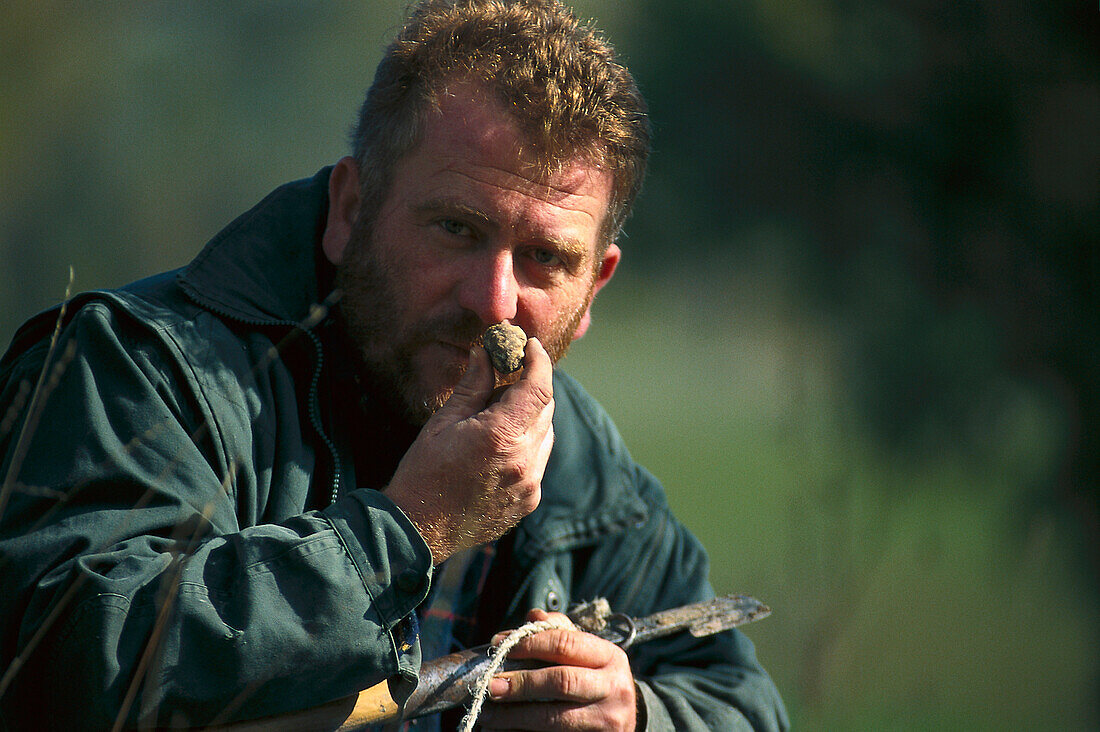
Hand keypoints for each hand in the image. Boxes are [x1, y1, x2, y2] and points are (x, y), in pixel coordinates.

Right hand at [384, 338, 554, 563]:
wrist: (418, 529)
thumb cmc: (424, 472)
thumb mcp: (444, 422)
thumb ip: (473, 386)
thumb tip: (487, 354)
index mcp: (500, 436)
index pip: (539, 387)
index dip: (539, 362)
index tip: (532, 346)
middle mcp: (524, 460)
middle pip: (546, 408)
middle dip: (531, 387)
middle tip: (508, 376)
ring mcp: (529, 483)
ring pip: (546, 434)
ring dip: (531, 417)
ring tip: (499, 415)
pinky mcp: (529, 500)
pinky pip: (539, 461)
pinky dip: (528, 444)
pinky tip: (500, 446)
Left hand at [479, 609, 638, 730]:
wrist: (626, 721)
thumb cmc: (597, 680)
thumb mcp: (589, 654)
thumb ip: (560, 632)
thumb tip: (532, 617)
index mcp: (611, 657)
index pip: (566, 643)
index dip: (529, 643)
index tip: (499, 645)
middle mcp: (614, 688)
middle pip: (561, 681)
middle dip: (521, 683)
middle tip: (492, 685)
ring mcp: (607, 721)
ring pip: (554, 718)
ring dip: (516, 716)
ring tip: (490, 713)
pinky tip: (507, 729)